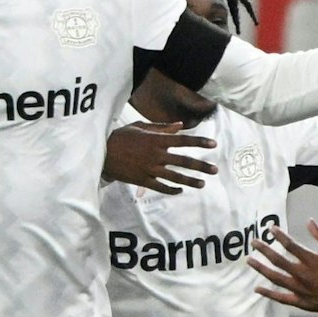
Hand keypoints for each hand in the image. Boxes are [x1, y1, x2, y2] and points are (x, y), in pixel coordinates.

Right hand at [103, 122, 218, 193]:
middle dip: (201, 166)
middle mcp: (156, 155)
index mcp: (156, 140)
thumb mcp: (141, 127)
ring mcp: (150, 169)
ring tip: (203, 184)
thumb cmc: (121, 136)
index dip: (199, 142)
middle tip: (215, 170)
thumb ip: (162, 127)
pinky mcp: (143, 180)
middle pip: (184, 161)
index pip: (183, 141)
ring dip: (190, 181)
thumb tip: (180, 126)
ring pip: (175, 177)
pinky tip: (180, 190)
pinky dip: (171, 189)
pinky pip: (161, 187)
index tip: (213, 145)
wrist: (102, 153)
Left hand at [249, 220, 317, 316]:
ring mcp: (301, 290)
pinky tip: (257, 288)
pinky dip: (269, 294)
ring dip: (261, 269)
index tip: (271, 228)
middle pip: (278, 261)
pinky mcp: (302, 302)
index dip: (279, 236)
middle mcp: (303, 275)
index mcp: (312, 261)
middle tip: (253, 242)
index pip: (290, 245)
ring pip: (276, 279)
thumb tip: (311, 221)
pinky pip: (281, 298)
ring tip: (250, 261)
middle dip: (264, 250)